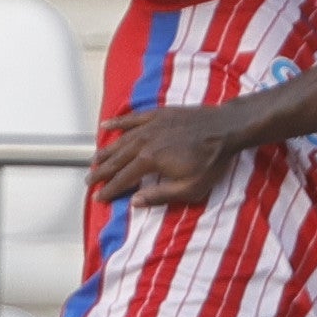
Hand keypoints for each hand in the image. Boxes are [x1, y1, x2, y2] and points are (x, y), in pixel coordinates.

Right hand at [92, 100, 251, 205]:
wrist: (226, 127)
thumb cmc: (212, 160)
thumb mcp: (191, 188)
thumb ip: (161, 195)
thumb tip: (135, 202)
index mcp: (150, 160)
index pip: (123, 178)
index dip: (109, 190)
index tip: (98, 198)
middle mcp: (144, 141)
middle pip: (117, 160)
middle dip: (101, 172)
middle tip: (89, 181)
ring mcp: (150, 126)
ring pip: (120, 140)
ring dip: (105, 152)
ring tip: (94, 161)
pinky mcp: (158, 115)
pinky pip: (131, 119)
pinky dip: (117, 123)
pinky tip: (106, 126)